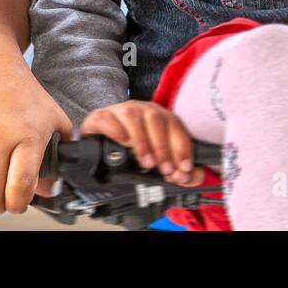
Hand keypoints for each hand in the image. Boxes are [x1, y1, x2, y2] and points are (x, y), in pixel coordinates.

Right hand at [81, 100, 206, 187]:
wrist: (99, 140)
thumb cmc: (130, 149)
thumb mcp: (154, 159)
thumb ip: (174, 168)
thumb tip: (188, 177)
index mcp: (158, 116)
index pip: (175, 125)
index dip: (181, 146)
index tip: (184, 167)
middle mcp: (141, 110)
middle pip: (156, 119)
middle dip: (163, 147)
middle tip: (165, 169)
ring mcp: (119, 111)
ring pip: (133, 116)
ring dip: (142, 141)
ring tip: (147, 162)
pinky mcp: (99, 117)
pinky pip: (107, 118)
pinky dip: (115, 130)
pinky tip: (121, 142)